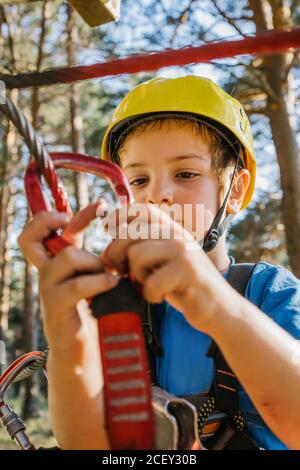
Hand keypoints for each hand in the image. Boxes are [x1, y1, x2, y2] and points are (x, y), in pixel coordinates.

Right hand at [18, 209, 118, 354]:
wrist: (86, 347)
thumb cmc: (96, 309)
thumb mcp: (98, 276)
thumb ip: (100, 258)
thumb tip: (118, 235)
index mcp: (56, 262)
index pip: (43, 230)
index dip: (59, 214)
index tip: (96, 206)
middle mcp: (47, 272)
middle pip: (30, 239)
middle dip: (50, 223)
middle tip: (76, 229)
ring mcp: (48, 289)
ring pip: (67, 257)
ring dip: (94, 262)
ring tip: (109, 276)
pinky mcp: (56, 307)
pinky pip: (77, 285)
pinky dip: (99, 281)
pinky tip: (112, 284)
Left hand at [101, 203, 229, 334]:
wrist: (220, 308)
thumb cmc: (184, 287)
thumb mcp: (163, 264)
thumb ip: (141, 252)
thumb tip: (105, 254)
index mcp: (171, 229)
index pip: (141, 209)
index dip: (118, 216)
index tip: (107, 231)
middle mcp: (177, 234)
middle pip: (130, 233)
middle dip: (116, 255)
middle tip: (120, 271)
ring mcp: (184, 251)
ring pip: (137, 255)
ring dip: (137, 277)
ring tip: (150, 285)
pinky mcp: (188, 271)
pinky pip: (151, 282)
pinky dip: (151, 295)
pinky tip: (161, 297)